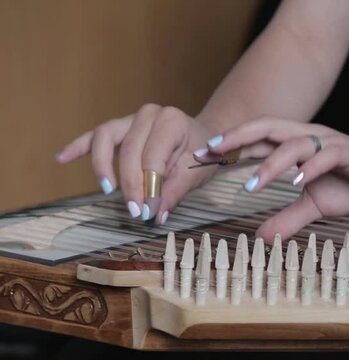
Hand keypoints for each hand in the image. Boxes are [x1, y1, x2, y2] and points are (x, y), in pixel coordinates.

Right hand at [56, 104, 216, 223]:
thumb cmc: (200, 153)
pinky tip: (61, 158)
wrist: (202, 137)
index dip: (149, 186)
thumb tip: (156, 215)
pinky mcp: (118, 128)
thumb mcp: (196, 173)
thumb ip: (175, 193)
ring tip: (105, 189)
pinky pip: (94, 137)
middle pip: (129, 149)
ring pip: (106, 138)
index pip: (154, 156)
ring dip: (102, 166)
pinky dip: (78, 147)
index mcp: (172, 121)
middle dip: (129, 183)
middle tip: (133, 210)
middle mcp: (149, 114)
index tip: (148, 211)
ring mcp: (131, 119)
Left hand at [195, 117, 348, 239]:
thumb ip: (287, 218)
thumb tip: (262, 238)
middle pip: (268, 127)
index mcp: (297, 144)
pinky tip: (297, 183)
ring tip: (252, 185)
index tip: (201, 156)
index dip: (230, 145)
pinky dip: (311, 167)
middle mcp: (309, 136)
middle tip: (211, 152)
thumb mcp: (314, 206)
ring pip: (294, 143)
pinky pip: (327, 155)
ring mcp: (330, 142)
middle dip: (238, 138)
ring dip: (271, 163)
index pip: (257, 139)